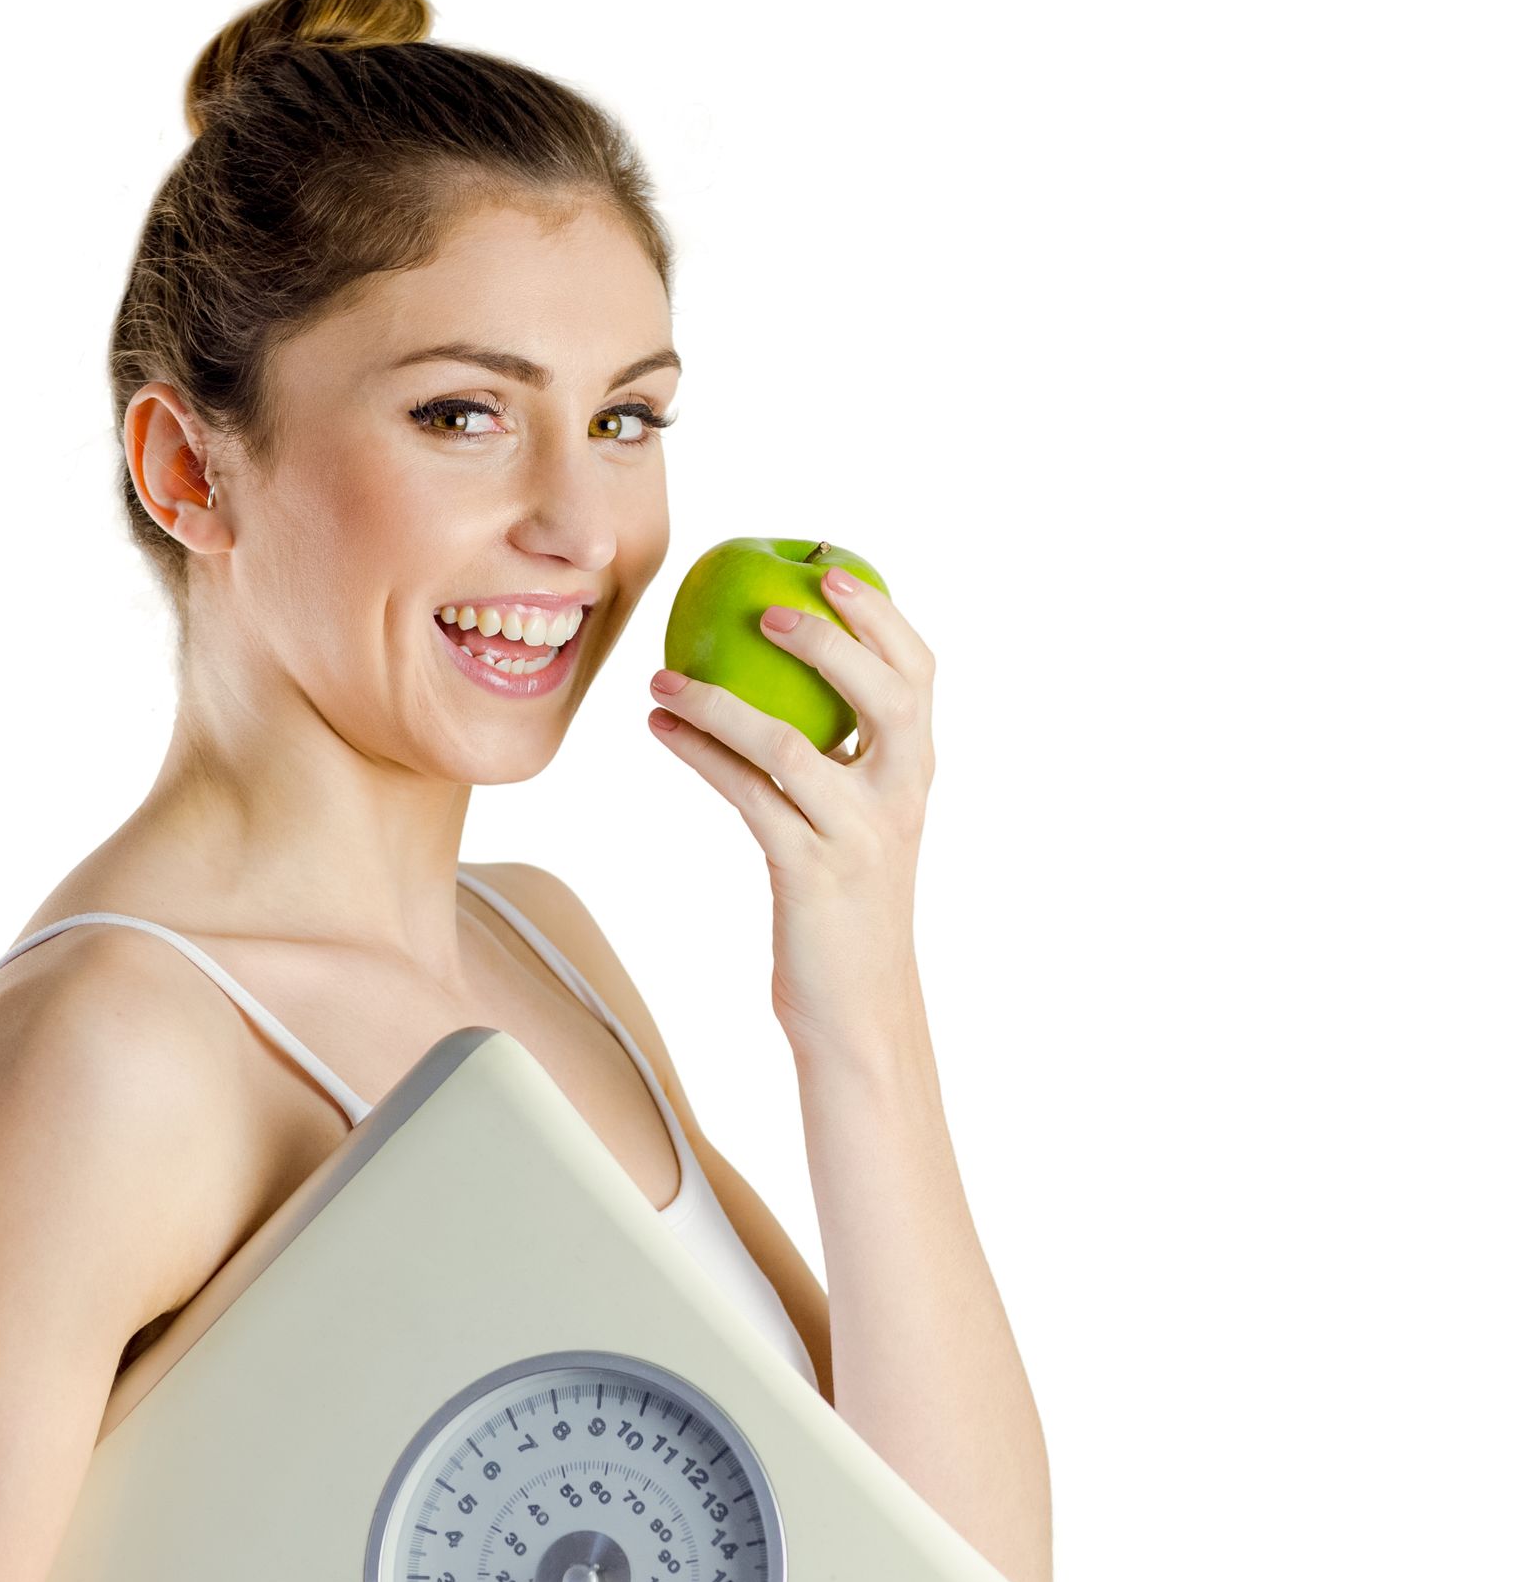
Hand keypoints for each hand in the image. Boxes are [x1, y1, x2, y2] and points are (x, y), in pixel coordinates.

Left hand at [649, 568, 935, 1057]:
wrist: (858, 1010)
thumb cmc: (843, 911)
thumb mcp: (858, 826)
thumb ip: (842, 762)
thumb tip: (787, 686)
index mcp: (915, 773)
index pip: (918, 674)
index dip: (880, 616)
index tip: (831, 570)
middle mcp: (899, 798)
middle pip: (885, 693)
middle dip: (828, 640)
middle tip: (761, 608)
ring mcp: (858, 837)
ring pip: (791, 746)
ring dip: (719, 703)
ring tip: (664, 677)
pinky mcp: (809, 874)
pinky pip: (749, 796)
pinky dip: (701, 754)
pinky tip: (662, 728)